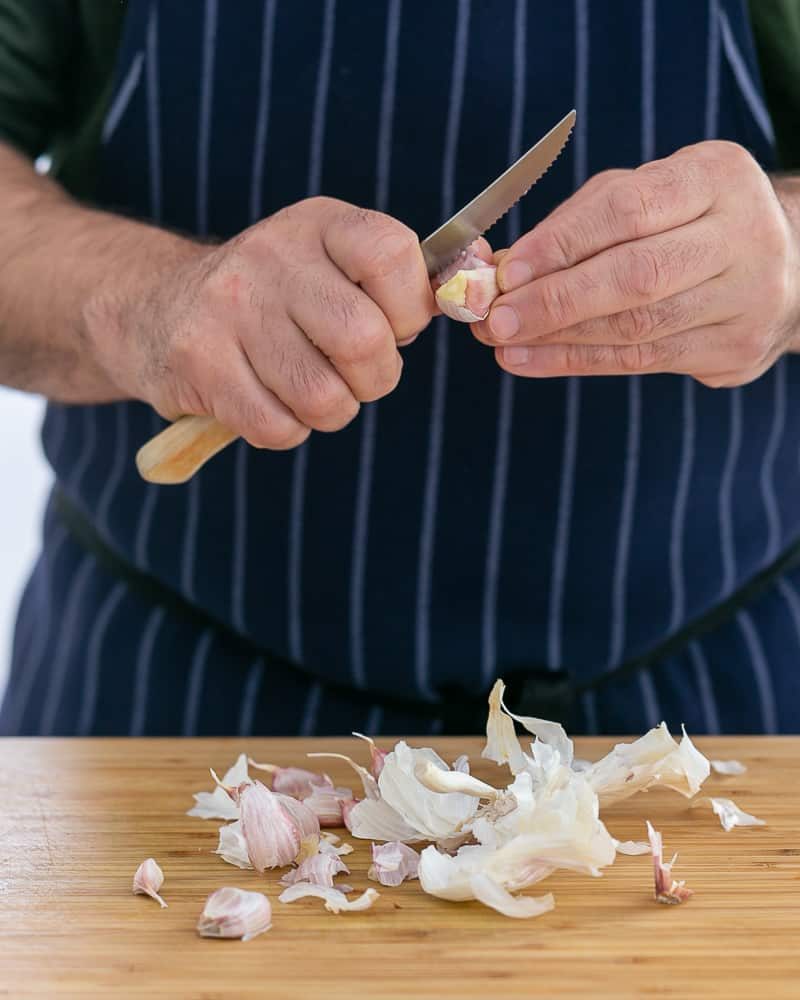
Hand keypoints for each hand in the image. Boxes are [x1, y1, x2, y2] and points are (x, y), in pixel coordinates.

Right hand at [97, 197, 433, 447]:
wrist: (154, 308)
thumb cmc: (270, 298)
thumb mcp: (327, 263)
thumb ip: (395, 281)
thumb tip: (476, 291)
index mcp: (318, 224)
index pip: (394, 255)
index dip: (411, 309)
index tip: (396, 326)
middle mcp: (271, 255)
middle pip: (364, 341)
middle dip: (376, 379)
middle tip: (357, 376)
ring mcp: (230, 308)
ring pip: (324, 397)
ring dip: (331, 411)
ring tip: (308, 388)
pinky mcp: (200, 362)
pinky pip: (280, 427)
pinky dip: (287, 429)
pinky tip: (268, 401)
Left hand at [472, 142, 799, 386]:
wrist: (780, 266)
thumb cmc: (684, 222)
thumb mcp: (639, 196)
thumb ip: (573, 225)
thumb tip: (498, 267)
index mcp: (716, 178)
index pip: (631, 210)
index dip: (563, 243)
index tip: (508, 271)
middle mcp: (742, 236)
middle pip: (639, 275)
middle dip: (556, 301)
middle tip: (495, 318)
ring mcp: (746, 299)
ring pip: (638, 327)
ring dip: (558, 339)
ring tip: (502, 342)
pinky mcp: (734, 350)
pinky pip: (642, 362)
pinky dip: (577, 362)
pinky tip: (531, 360)